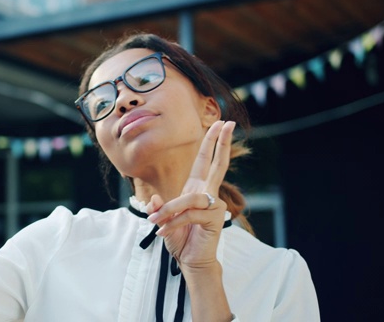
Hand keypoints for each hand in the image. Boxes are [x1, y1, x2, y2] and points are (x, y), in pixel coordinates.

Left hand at [146, 120, 234, 270]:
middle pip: (217, 165)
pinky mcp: (214, 220)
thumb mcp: (164, 219)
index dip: (211, 142)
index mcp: (197, 188)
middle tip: (228, 123)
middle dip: (221, 143)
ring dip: (170, 210)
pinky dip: (173, 224)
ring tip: (155, 221)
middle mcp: (208, 194)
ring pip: (190, 198)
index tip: (221, 124)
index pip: (205, 161)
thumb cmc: (180, 237)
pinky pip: (188, 216)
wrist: (191, 260)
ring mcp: (214, 206)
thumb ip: (159, 207)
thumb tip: (155, 202)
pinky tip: (162, 232)